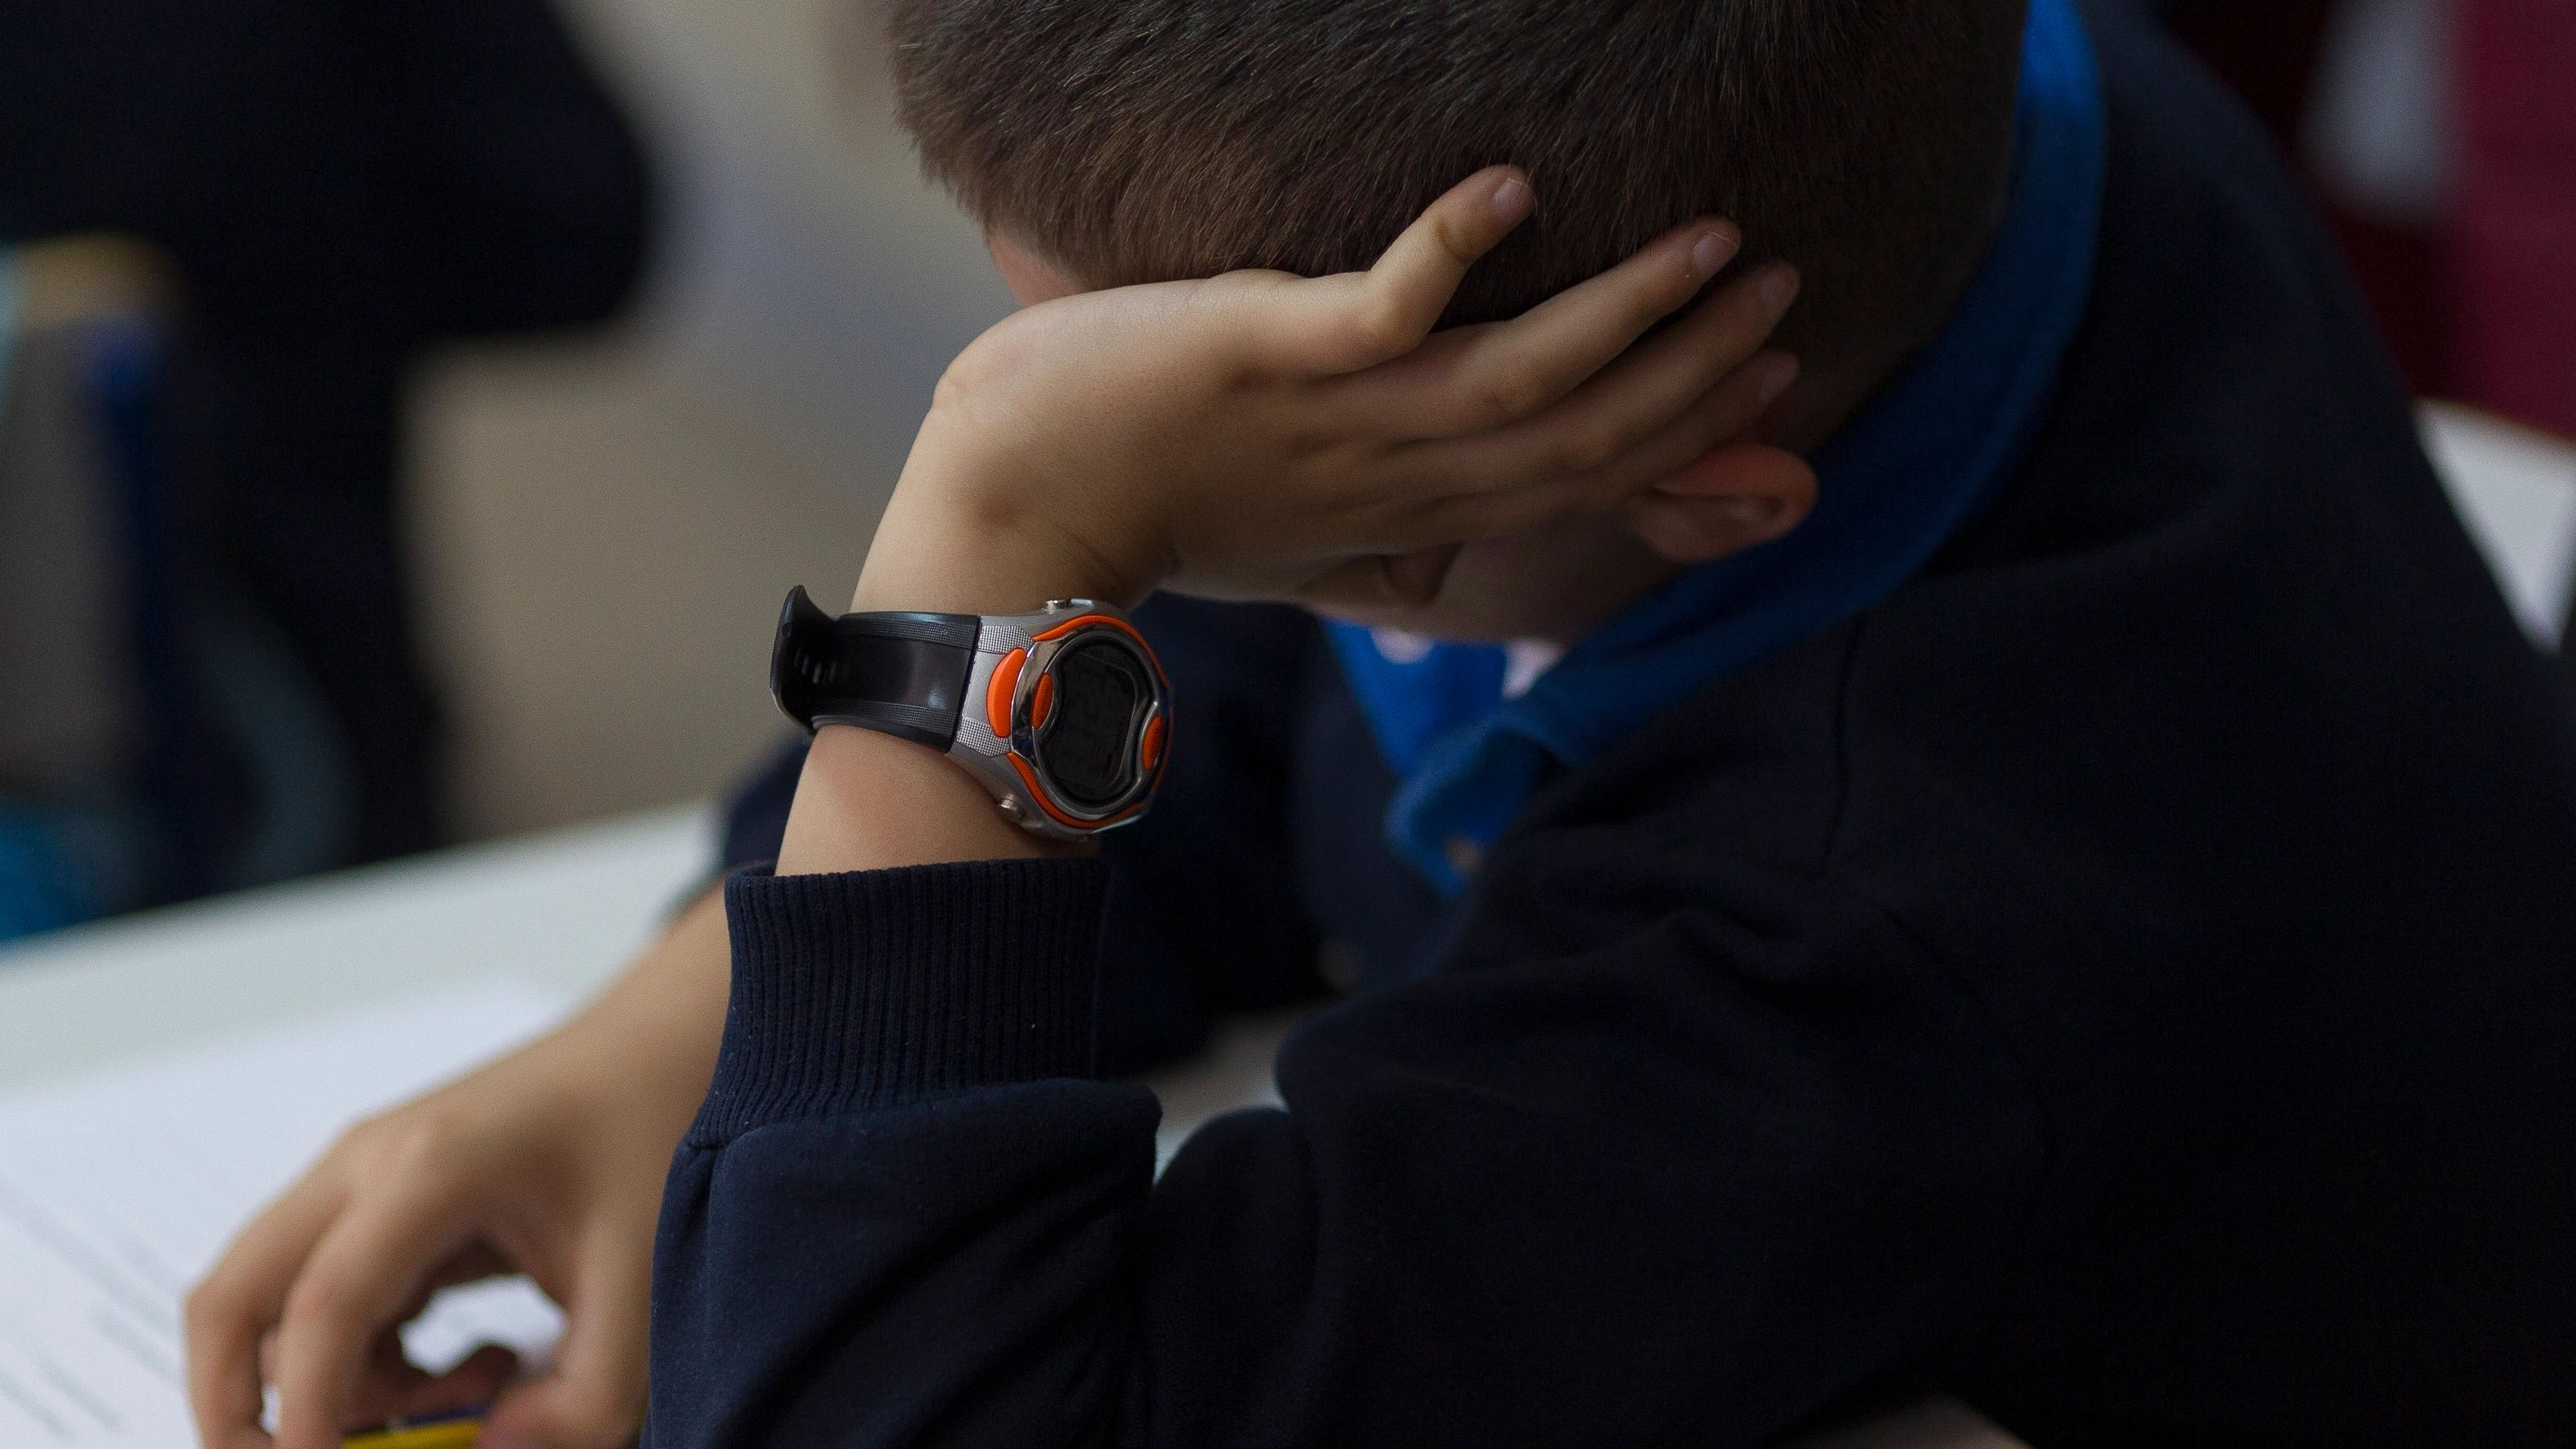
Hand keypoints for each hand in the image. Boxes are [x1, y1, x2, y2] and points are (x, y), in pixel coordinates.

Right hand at [185, 893, 732, 1448]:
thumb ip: (584, 1390)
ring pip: (274, 1311)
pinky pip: (327, 1305)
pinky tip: (475, 1359)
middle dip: (237, 1405)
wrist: (657, 1048)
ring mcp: (359, 1179)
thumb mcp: (641, 1277)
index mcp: (430, 1166)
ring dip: (340, 1385)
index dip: (310, 1408)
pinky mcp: (375, 1205)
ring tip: (473, 1388)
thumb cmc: (649, 1133)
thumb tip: (497, 1448)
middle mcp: (367, 1165)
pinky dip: (370, 1360)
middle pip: (233, 1299)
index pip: (326, 1304)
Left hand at [855, 164, 1803, 617]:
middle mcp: (1395, 471)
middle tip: (1781, 290)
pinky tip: (1516, 185)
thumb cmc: (1150, 515)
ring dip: (1626, 313)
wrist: (1017, 521)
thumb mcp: (1295, 547)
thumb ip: (1380, 545)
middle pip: (1582, 430)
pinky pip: (1378, 306)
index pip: (1581, 473)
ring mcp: (1335, 416)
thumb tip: (1445, 564)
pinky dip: (1448, 250)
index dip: (1685, 425)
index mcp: (1411, 508)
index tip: (1768, 369)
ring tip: (1714, 237)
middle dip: (1694, 365)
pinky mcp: (1267, 355)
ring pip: (1519, 380)